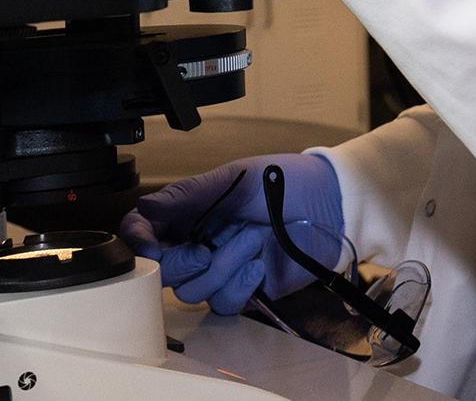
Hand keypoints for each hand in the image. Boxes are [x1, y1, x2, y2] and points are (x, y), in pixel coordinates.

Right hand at [119, 151, 342, 313]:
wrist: (329, 203)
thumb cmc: (285, 181)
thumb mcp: (236, 178)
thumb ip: (190, 194)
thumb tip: (145, 206)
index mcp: (190, 211)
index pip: (144, 231)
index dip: (139, 243)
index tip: (152, 248)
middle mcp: (199, 241)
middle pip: (161, 271)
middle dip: (181, 264)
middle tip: (205, 250)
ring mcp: (220, 268)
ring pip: (192, 291)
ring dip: (223, 267)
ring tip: (253, 239)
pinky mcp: (243, 290)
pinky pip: (223, 304)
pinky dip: (239, 286)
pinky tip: (259, 265)